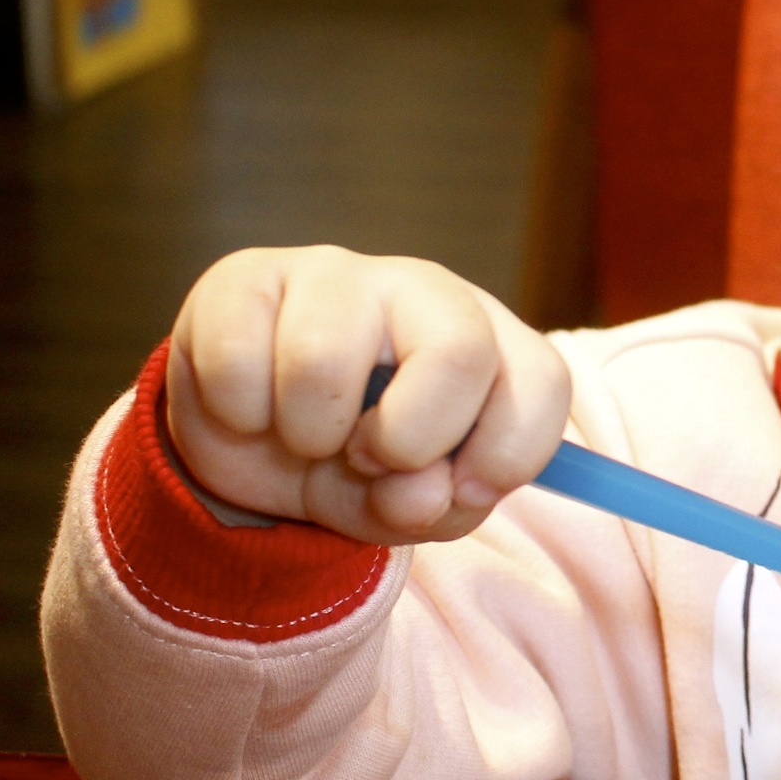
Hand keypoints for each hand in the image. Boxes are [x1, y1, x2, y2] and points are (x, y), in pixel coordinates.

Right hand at [164, 246, 570, 545]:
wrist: (246, 442)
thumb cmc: (349, 463)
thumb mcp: (402, 504)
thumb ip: (431, 507)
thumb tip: (422, 490)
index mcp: (486, 342)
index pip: (543, 380)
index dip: (507, 453)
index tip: (457, 493)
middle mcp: (423, 290)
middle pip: (462, 351)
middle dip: (409, 439)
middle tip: (366, 458)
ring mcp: (336, 273)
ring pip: (324, 361)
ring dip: (305, 434)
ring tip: (302, 432)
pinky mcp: (246, 275)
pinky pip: (237, 359)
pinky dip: (237, 415)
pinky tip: (249, 407)